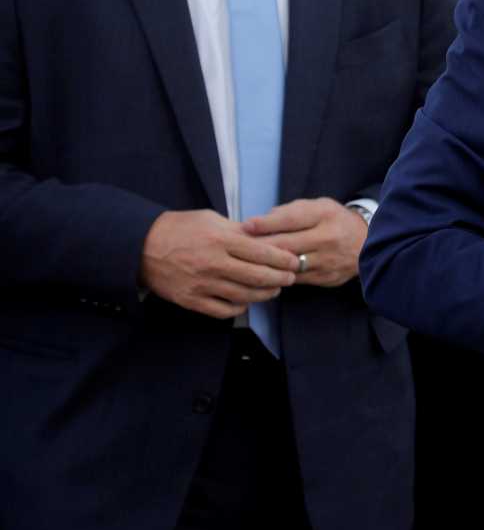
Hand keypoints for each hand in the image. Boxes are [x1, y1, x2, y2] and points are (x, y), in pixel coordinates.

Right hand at [140, 209, 298, 318]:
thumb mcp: (211, 219)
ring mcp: (202, 284)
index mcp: (221, 239)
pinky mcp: (191, 300)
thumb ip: (238, 230)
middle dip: (280, 279)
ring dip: (264, 294)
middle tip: (290, 278)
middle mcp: (214, 263)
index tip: (295, 261)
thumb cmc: (180, 228)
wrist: (141, 246)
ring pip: (244, 295)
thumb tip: (266, 237)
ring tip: (274, 290)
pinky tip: (246, 301)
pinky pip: (223, 310)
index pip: (262, 252)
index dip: (283, 259)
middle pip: (258, 277)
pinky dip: (240, 307)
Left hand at [243, 197, 368, 287]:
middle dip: (259, 248)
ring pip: (289, 266)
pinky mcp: (326, 278)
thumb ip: (290, 212)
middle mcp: (328, 238)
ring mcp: (327, 261)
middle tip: (237, 249)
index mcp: (325, 215)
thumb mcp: (318, 206)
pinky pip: (296, 279)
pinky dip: (278, 277)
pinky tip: (264, 275)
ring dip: (266, 266)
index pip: (291, 219)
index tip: (245, 226)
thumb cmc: (334, 220)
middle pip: (286, 245)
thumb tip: (259, 223)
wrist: (368, 242)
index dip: (266, 223)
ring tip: (246, 264)